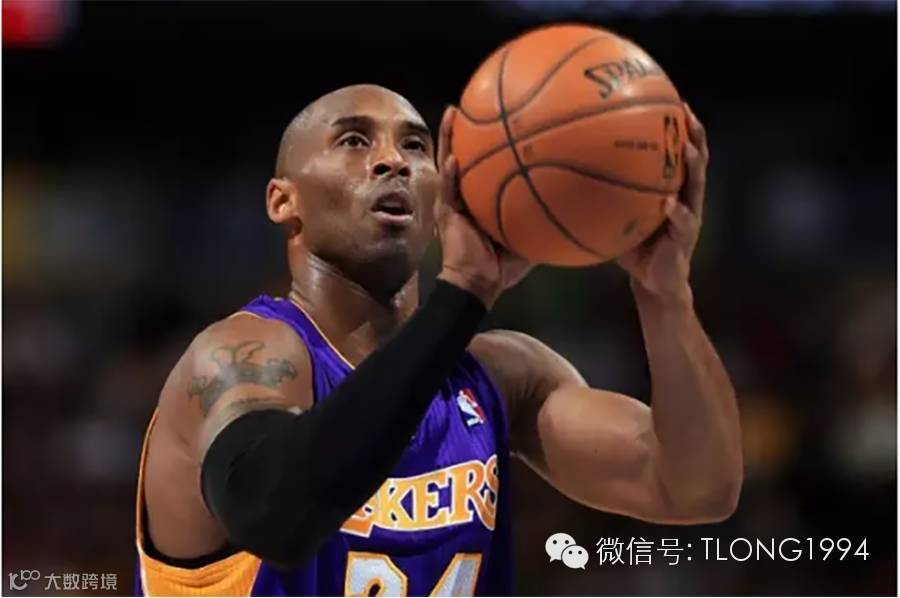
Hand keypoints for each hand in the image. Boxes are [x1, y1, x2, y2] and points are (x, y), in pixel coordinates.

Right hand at [434, 106, 531, 307]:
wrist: (477, 285)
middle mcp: (466, 194)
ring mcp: (453, 201)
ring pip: (449, 161)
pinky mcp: (446, 213)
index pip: (485, 161)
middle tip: (476, 100)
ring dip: (450, 138)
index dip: (489, 138)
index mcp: (482, 196)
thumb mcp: (531, 238)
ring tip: (454, 113)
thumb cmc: (502, 267)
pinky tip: (455, 158)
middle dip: (468, 127)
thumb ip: (547, 219)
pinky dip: (450, 174)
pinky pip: (448, 189)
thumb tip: (580, 208)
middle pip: (465, 152)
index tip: (501, 113)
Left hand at [617, 103, 708, 306]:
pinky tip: (670, 203)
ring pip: (697, 185)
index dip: (675, 126)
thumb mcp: (615, 220)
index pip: (675, 152)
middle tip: (686, 110)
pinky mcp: (686, 239)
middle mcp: (685, 197)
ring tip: (687, 147)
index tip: (669, 98)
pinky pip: (684, 222)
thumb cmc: (633, 248)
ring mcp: (690, 216)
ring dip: (693, 165)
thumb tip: (563, 182)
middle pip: (694, 159)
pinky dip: (677, 212)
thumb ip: (600, 201)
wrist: (654, 282)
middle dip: (693, 134)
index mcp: (671, 189)